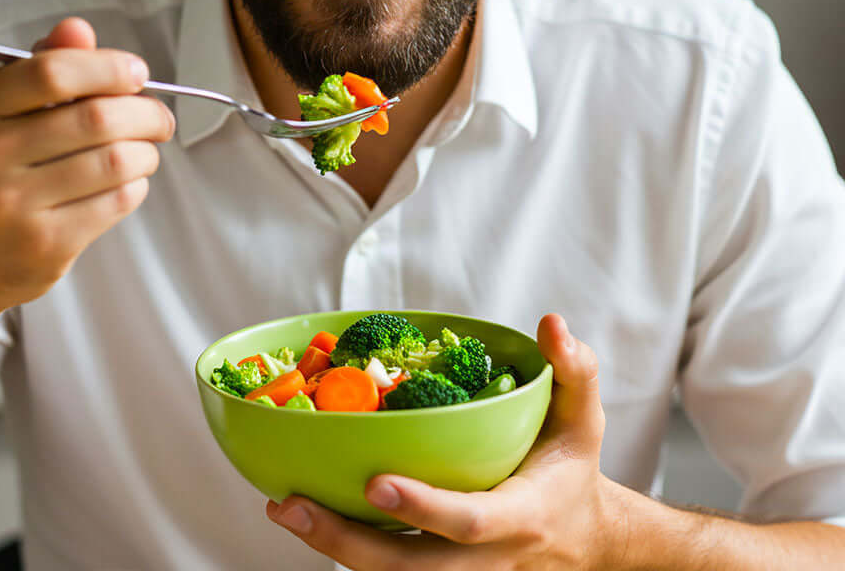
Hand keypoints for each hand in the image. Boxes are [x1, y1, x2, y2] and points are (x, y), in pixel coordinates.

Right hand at [0, 17, 174, 316]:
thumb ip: (40, 68)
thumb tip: (79, 29)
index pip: (53, 72)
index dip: (109, 68)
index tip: (137, 73)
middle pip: (96, 118)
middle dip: (146, 113)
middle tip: (159, 118)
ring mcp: (11, 204)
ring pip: (114, 161)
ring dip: (146, 153)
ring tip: (144, 152)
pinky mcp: (42, 244)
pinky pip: (115, 202)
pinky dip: (136, 186)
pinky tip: (127, 183)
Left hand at [267, 314, 621, 569]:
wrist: (586, 540)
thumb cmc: (572, 468)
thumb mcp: (584, 417)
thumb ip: (575, 370)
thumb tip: (552, 323)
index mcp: (521, 516)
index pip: (469, 521)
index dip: (422, 506)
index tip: (374, 482)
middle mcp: (487, 559)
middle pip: (411, 568)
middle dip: (346, 541)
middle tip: (290, 503)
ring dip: (333, 548)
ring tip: (284, 507)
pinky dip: (346, 551)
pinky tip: (308, 518)